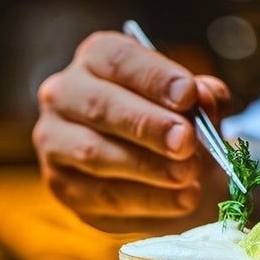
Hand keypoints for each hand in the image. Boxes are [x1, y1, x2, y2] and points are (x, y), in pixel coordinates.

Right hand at [33, 30, 231, 233]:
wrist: (158, 173)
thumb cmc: (172, 124)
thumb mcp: (194, 103)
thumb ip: (203, 95)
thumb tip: (203, 97)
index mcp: (95, 59)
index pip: (118, 59)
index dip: (154, 77)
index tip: (188, 95)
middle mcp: (63, 94)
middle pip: (100, 105)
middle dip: (147, 125)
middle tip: (185, 142)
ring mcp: (55, 142)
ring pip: (94, 153)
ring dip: (146, 166)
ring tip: (188, 174)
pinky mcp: (63, 187)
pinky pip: (102, 195)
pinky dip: (148, 199)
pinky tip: (181, 199)